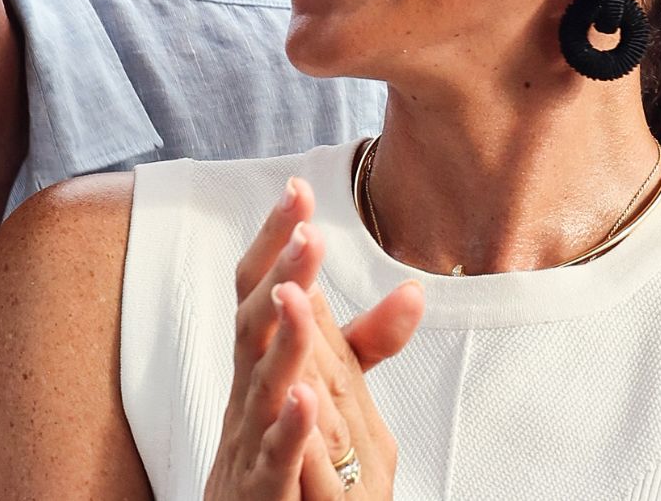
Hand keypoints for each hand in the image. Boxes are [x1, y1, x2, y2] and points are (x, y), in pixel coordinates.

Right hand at [203, 177, 424, 499]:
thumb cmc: (280, 458)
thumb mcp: (325, 390)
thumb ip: (364, 346)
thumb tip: (413, 292)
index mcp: (261, 366)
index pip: (264, 291)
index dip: (277, 243)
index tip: (299, 190)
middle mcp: (247, 394)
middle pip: (254, 323)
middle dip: (278, 274)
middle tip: (306, 228)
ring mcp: (250, 442)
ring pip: (260, 384)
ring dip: (282, 338)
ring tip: (297, 291)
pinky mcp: (263, 492)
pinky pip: (274, 459)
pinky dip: (289, 428)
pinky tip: (305, 399)